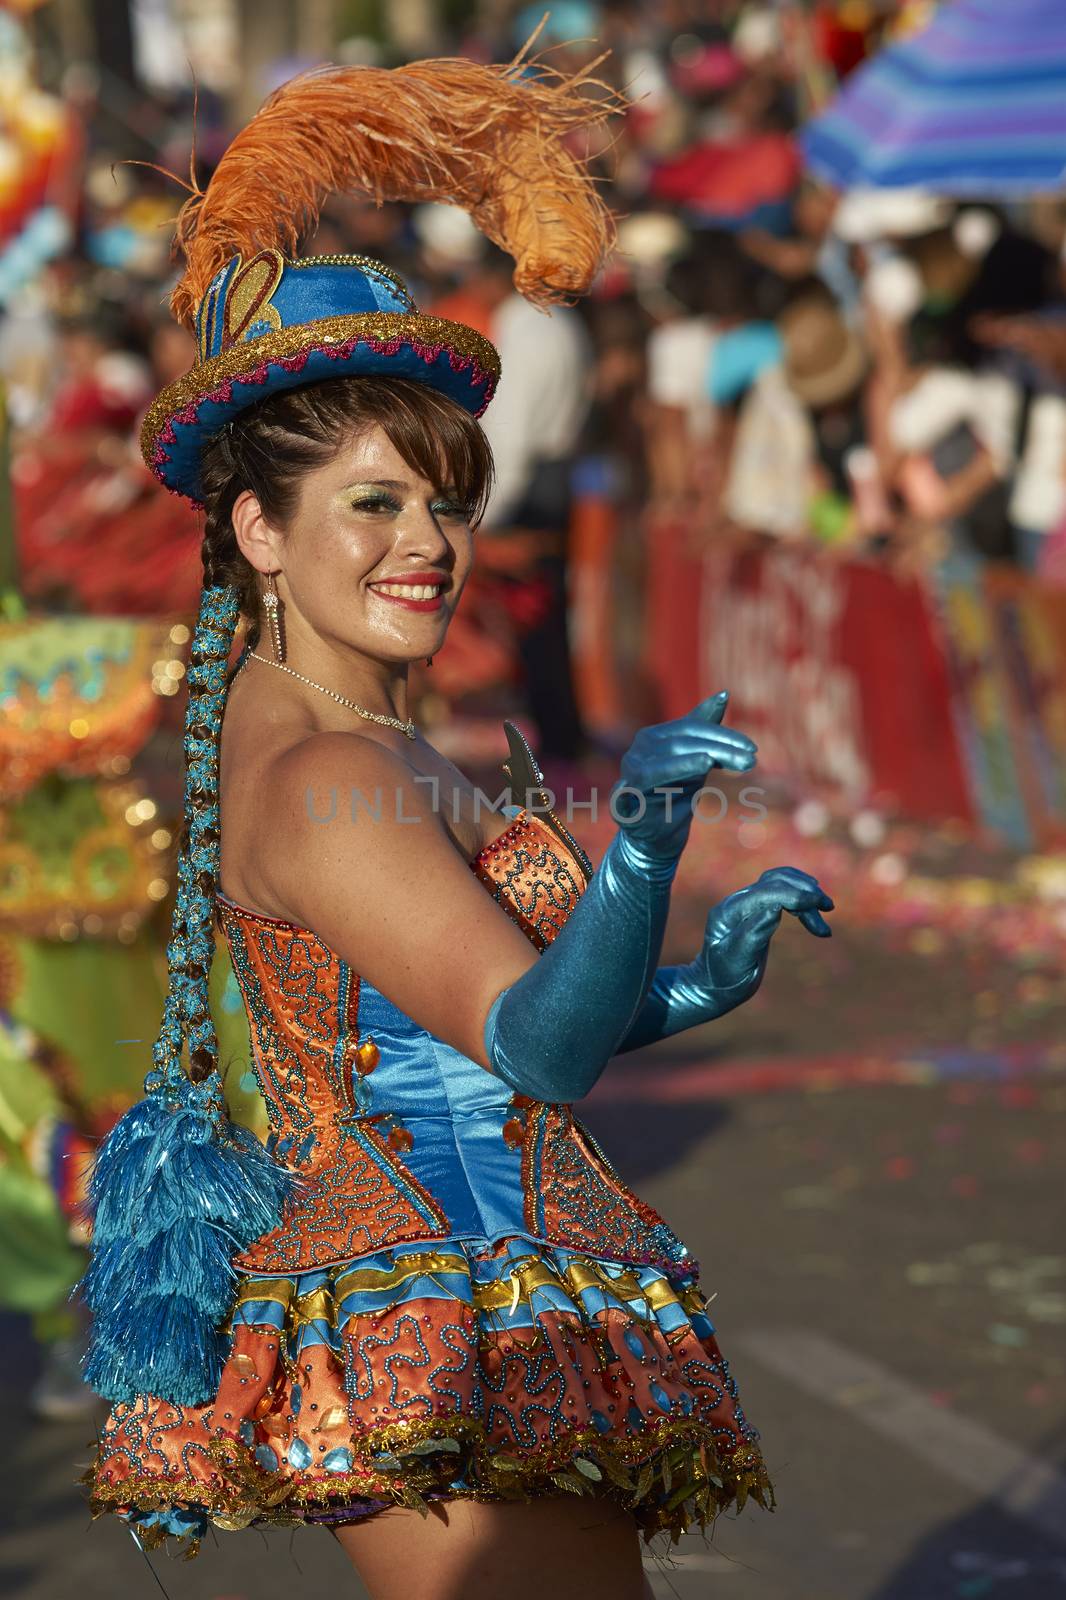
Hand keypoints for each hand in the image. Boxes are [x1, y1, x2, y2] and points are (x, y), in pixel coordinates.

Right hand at [612, 692, 756, 861]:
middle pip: (681, 742)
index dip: (723, 735)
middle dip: (718, 749)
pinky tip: (699, 768)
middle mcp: (638, 750)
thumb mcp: (697, 759)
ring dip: (692, 760)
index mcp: (654, 737)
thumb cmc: (676, 793)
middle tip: (751, 760)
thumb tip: (724, 693)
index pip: (692, 728)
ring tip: (714, 760)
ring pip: (662, 761)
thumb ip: (705, 728)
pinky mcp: (622, 800)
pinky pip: (645, 783)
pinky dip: (672, 771)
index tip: (753, 749)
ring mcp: (628, 773)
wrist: (657, 836)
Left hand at [698, 866, 833, 1002]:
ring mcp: (746, 904)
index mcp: (729, 911)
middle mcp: (737, 902)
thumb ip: (754, 933)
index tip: (820, 904)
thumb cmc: (725, 977)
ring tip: (827, 909)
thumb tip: (776, 908)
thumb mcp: (738, 959)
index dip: (794, 894)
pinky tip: (813, 914)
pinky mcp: (757, 910)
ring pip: (781, 884)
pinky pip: (781, 894)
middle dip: (804, 891)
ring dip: (805, 893)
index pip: (765, 892)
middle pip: (775, 881)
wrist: (714, 986)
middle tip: (828, 906)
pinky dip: (800, 900)